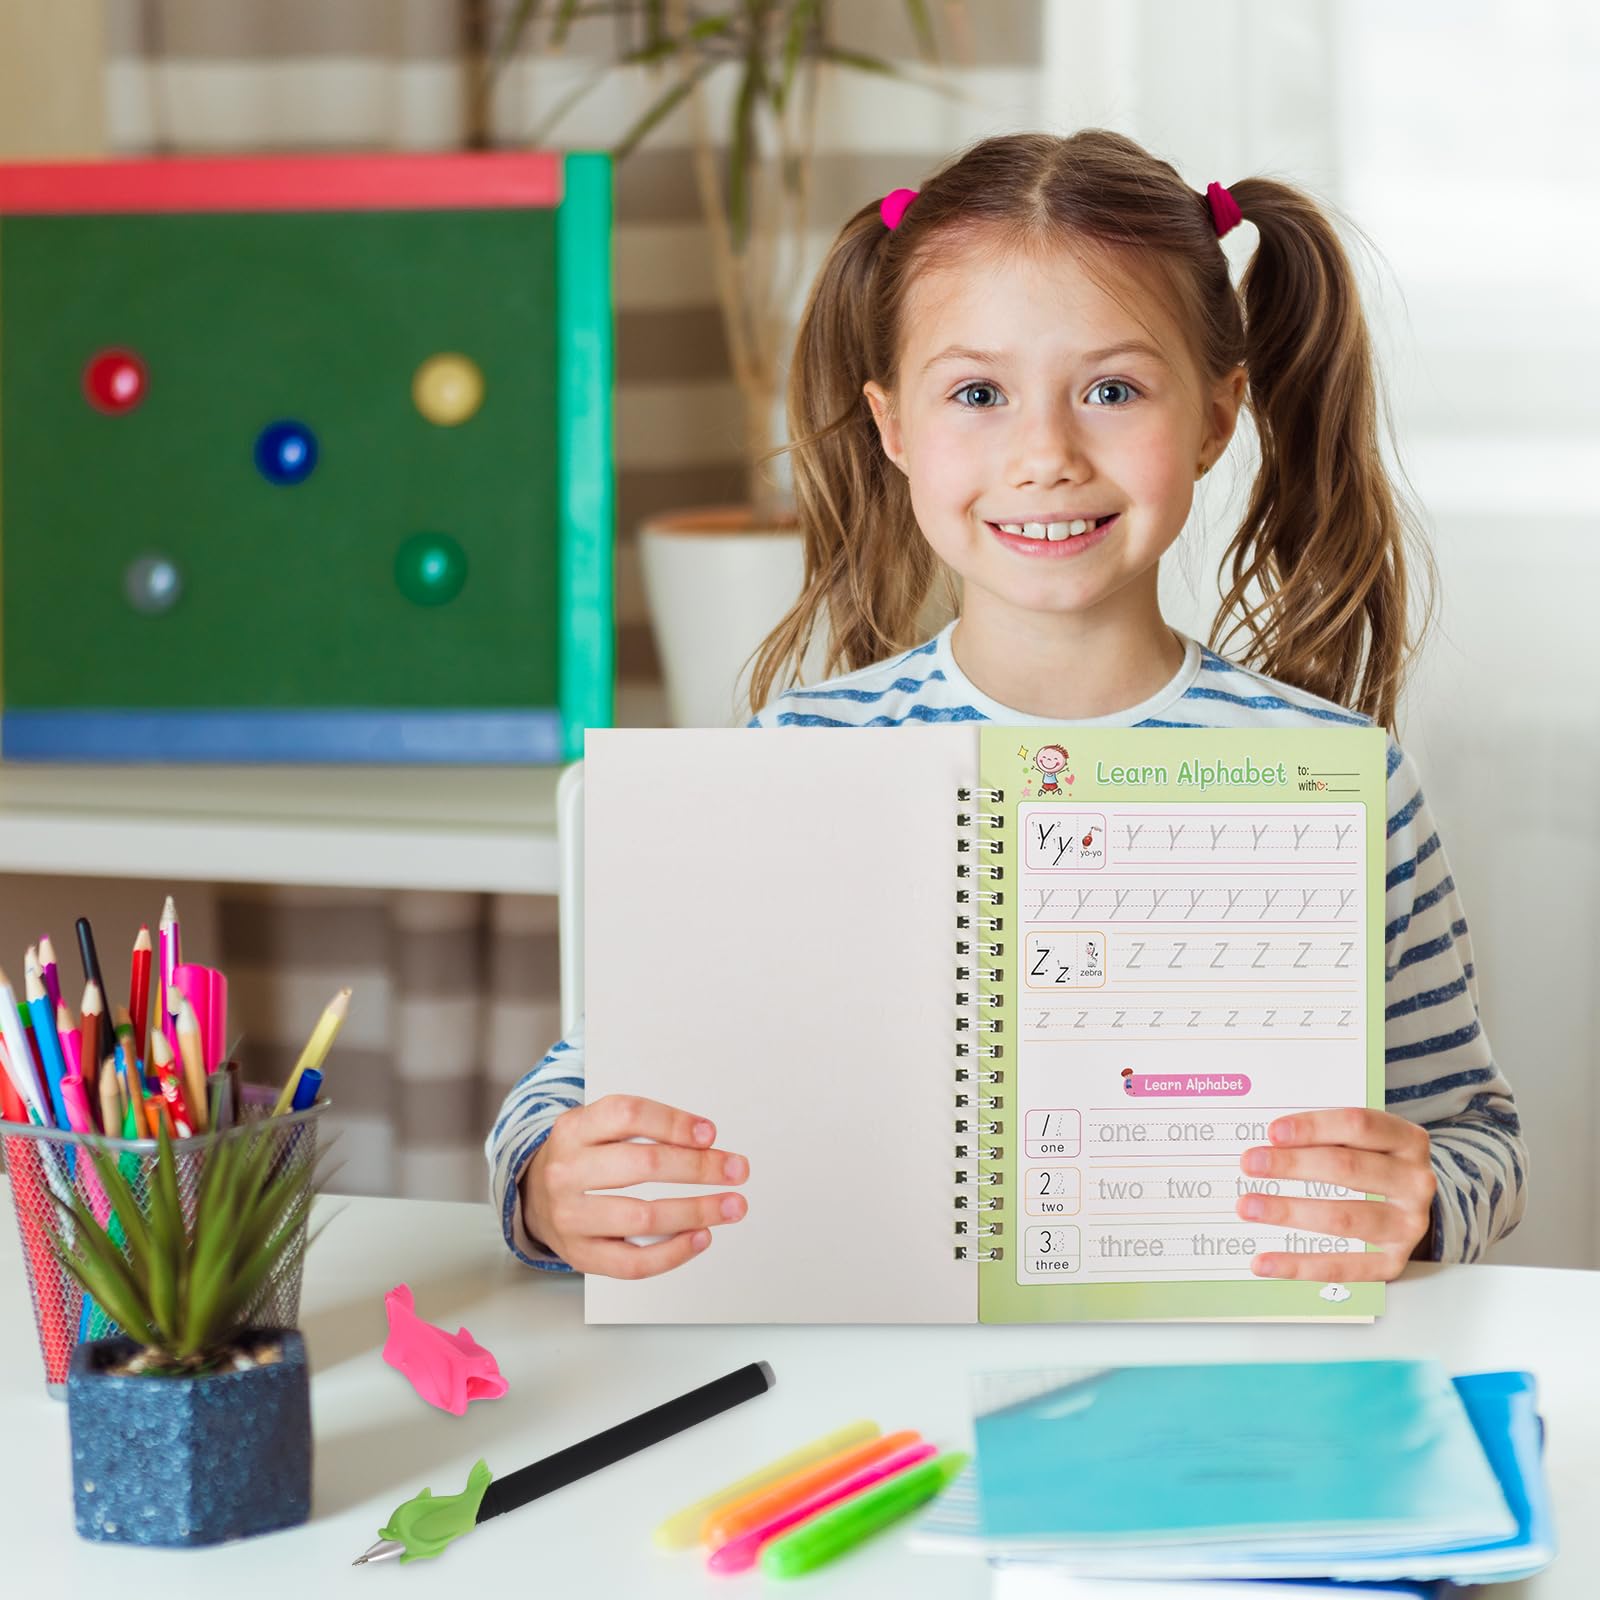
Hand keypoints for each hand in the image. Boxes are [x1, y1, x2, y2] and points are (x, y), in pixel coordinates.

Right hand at [520, 1095, 748, 1277]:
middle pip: (644, 1165)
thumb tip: (705, 1142)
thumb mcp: (598, 1127)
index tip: (709, 1134)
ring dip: (697, 1211)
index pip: (629, 1115)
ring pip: (643, 1215)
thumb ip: (643, 1128)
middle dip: (700, 1167)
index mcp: (574, 1128)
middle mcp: (567, 1171)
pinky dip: (674, 1252)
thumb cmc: (582, 1159)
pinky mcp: (580, 1254)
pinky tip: (700, 1237)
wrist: (534, 1198)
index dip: (674, 1123)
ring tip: (730, 1206)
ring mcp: (570, 1216)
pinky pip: (633, 1262)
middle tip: (736, 1169)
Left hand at [1235, 1109, 1435, 1281]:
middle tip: (1249, 1164)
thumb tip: (1267, 1143)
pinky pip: (1343, 1266)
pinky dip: (1300, 1265)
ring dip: (1289, 1212)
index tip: (1273, 1133)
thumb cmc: (1371, 1162)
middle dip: (1293, 1165)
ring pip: (1344, 1217)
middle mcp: (1414, 1182)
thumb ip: (1324, 1136)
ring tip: (1248, 1208)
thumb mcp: (1360, 1140)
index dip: (1313, 1127)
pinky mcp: (1394, 1262)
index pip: (1358, 1126)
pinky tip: (1264, 1262)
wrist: (1409, 1207)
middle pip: (1348, 1168)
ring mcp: (1408, 1225)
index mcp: (1407, 1140)